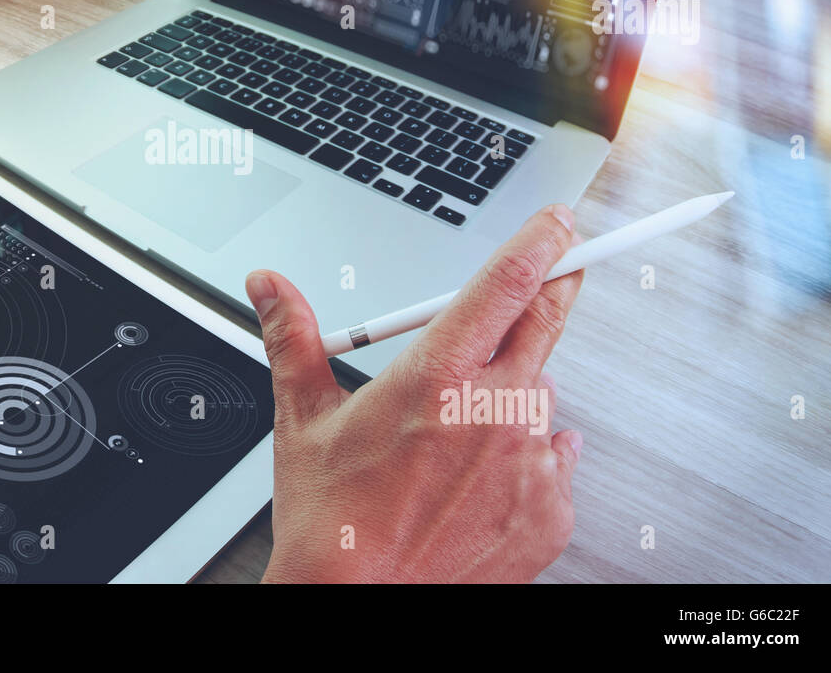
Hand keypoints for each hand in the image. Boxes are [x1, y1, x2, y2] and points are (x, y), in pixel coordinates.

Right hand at [249, 204, 584, 582]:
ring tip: (459, 431)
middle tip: (552, 279)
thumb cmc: (332, 522)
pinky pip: (557, 458)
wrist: (361, 607)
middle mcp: (492, 413)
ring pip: (542, 396)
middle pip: (544, 326)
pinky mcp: (552, 511)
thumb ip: (295, 336)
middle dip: (549, 295)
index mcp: (435, 379)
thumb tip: (270, 287)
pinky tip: (480, 474)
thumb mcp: (304, 418)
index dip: (542, 242)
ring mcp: (529, 465)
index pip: (506, 285)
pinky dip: (528, 455)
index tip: (560, 222)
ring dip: (514, 393)